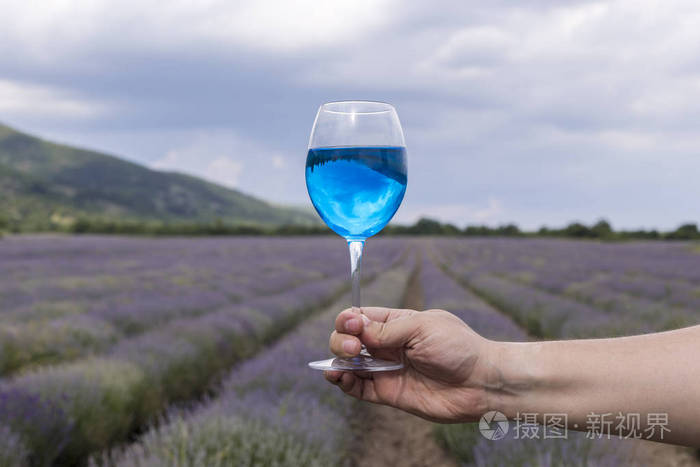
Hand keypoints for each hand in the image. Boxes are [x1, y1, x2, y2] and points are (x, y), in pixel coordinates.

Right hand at [324, 307, 492, 422]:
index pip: (360, 317)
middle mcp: (388, 345)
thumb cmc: (458, 347)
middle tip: (354, 347)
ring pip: (349, 363)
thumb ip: (386, 330)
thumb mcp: (422, 327)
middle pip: (349, 338)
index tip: (353, 325)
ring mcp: (387, 369)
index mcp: (397, 322)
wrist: (480, 382)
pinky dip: (343, 382)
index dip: (349, 319)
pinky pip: (358, 388)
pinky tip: (338, 377)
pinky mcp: (389, 392)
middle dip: (342, 340)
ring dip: (337, 360)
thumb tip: (356, 329)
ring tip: (341, 365)